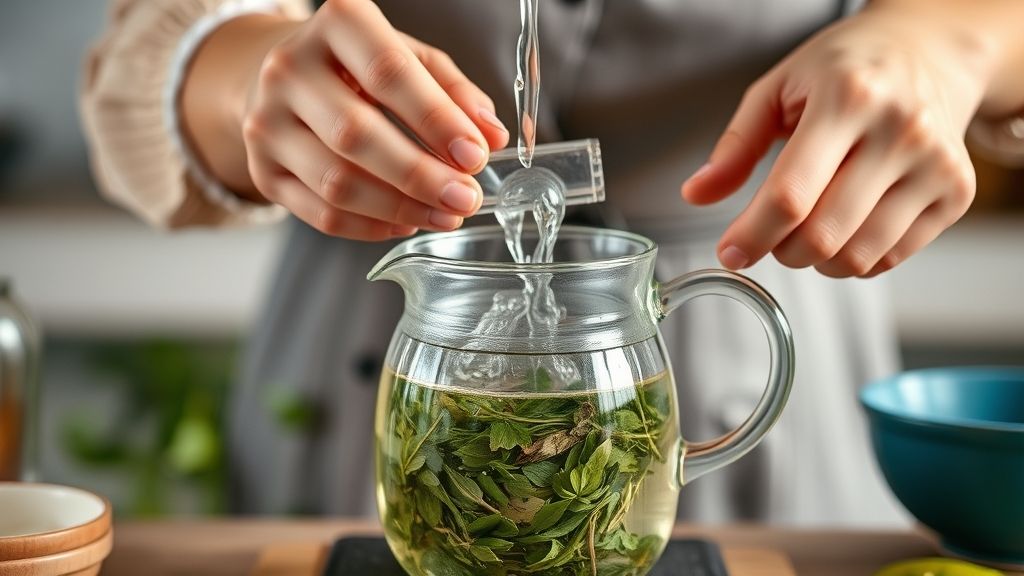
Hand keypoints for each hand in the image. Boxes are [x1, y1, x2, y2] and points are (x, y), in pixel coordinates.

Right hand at [186, 0, 508, 240]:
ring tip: (445, 214)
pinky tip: (406, 221)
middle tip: (465, 198)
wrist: (283, 76)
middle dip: (420, 175)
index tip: (474, 154)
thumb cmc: (358, 65)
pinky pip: (321, 214)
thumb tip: (490, 135)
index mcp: (335, 24)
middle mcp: (289, 69)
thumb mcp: (411, 58)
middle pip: (356, 134)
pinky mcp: (262, 171)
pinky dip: (371, 226)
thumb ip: (454, 92)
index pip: (387, 71)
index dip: (435, 118)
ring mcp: (266, 123)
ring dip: (400, 207)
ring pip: (337, 183)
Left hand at [682, 2, 993, 277]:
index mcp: (848, 97)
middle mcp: (900, 130)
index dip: (752, 235)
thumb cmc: (845, 70)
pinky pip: (890, 259)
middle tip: (771, 237)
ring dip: (816, 261)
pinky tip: (845, 229)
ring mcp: (935, 164)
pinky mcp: (957, 193)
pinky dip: (855, 260)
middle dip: (781, 251)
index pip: (790, 194)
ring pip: (857, 256)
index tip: (730, 252)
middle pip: (822, 234)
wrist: (929, 52)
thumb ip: (735, 146)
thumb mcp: (778, 89)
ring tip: (807, 232)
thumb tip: (696, 195)